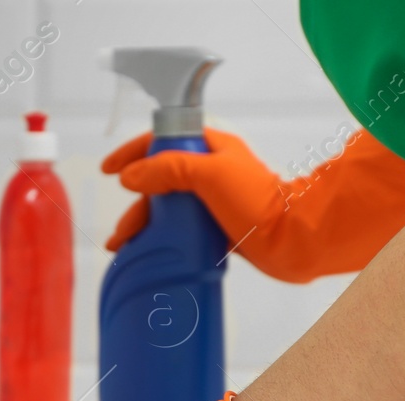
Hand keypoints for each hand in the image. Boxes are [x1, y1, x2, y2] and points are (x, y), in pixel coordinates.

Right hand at [103, 127, 282, 252]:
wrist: (295, 240)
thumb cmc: (257, 202)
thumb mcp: (210, 175)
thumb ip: (168, 169)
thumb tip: (130, 176)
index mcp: (210, 149)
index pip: (162, 142)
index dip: (132, 154)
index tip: (108, 171)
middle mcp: (211, 172)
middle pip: (161, 181)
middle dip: (136, 204)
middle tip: (121, 231)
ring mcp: (215, 200)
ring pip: (170, 208)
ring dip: (146, 226)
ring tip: (127, 249)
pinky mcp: (220, 227)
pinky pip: (183, 228)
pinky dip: (164, 238)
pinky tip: (153, 253)